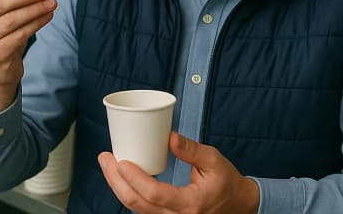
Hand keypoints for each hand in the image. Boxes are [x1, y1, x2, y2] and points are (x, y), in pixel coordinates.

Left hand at [98, 132, 259, 213]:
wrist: (237, 206)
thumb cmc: (226, 182)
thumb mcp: (214, 160)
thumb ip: (191, 149)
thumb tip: (168, 136)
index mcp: (191, 203)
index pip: (155, 194)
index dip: (134, 178)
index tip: (121, 161)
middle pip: (137, 204)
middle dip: (116, 181)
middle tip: (105, 159)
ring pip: (136, 209)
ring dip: (118, 187)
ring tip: (108, 165)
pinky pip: (142, 209)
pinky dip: (128, 193)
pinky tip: (121, 177)